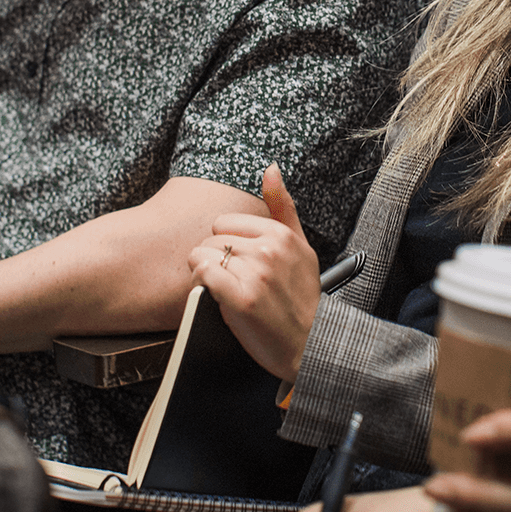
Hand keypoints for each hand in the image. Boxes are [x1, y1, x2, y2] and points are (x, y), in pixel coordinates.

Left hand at [189, 164, 320, 381]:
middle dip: (217, 260)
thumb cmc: (301, 298)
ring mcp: (256, 273)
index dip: (226, 245)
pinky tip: (217, 296)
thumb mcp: (300, 246)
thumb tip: (270, 167)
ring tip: (231, 291)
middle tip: (237, 281)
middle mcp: (269, 249)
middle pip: (211, 239)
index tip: (240, 263)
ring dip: (208, 274)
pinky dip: (201, 283)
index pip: (225, 223)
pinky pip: (202, 272)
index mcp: (281, 234)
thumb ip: (283, 206)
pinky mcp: (241, 297)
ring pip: (203, 255)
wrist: (309, 344)